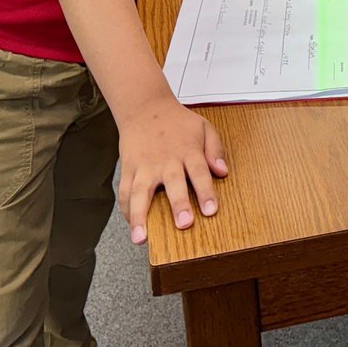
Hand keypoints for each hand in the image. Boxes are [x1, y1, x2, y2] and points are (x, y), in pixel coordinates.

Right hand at [117, 95, 228, 243]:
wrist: (145, 108)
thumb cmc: (177, 122)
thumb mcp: (204, 127)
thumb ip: (215, 149)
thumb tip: (223, 171)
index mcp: (188, 150)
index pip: (200, 172)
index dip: (206, 192)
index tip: (211, 210)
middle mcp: (166, 160)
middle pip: (173, 183)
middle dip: (179, 204)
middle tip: (184, 223)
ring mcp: (145, 166)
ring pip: (140, 192)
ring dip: (140, 216)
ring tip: (141, 238)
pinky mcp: (128, 169)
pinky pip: (124, 192)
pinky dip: (126, 210)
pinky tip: (131, 226)